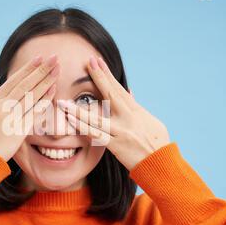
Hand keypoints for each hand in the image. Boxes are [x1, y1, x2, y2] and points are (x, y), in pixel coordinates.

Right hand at [0, 55, 58, 160]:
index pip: (14, 80)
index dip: (27, 68)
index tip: (39, 58)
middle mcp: (3, 107)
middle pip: (26, 85)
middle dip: (40, 70)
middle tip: (54, 58)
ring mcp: (12, 118)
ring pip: (32, 96)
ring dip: (46, 82)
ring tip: (57, 70)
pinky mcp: (20, 130)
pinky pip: (35, 113)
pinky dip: (44, 101)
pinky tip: (53, 91)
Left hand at [58, 56, 169, 170]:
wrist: (162, 163)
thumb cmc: (157, 143)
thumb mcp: (150, 121)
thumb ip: (136, 107)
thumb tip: (128, 91)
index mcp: (135, 110)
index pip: (118, 88)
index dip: (106, 74)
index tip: (97, 61)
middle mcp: (128, 117)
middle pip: (110, 94)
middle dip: (98, 77)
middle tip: (87, 62)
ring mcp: (121, 131)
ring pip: (96, 118)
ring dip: (78, 109)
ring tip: (63, 102)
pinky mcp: (116, 145)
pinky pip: (96, 135)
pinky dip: (83, 128)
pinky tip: (71, 121)